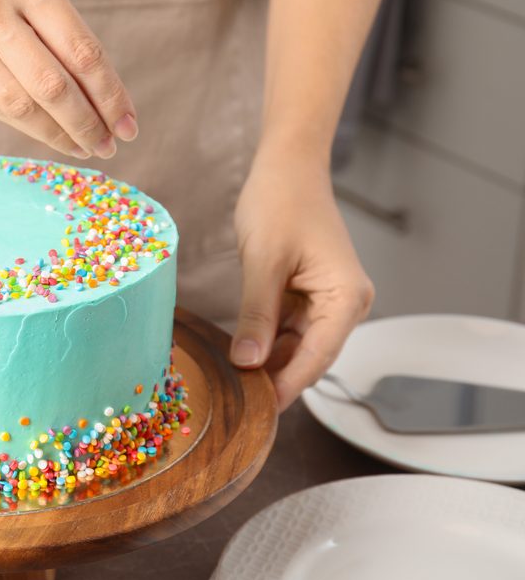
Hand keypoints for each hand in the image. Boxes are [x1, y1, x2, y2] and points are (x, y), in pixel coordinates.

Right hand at [0, 0, 137, 158]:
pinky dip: (26, 125)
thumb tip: (100, 97)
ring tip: (84, 147)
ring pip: (22, 104)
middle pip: (54, 86)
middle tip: (110, 146)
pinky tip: (49, 134)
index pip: (82, 51)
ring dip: (59, 133)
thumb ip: (56, 30)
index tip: (129, 124)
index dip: (111, 96)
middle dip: (88, 123)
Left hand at [230, 152, 374, 409]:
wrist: (287, 167)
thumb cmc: (280, 203)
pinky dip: (265, 340)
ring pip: (296, 346)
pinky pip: (287, 328)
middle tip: (237, 405)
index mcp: (347, 298)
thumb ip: (257, 315)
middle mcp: (345, 304)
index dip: (287, 386)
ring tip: (232, 384)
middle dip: (275, 377)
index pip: (317, 357)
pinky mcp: (309, 295)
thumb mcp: (263, 262)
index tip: (258, 412)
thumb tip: (248, 363)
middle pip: (309, 356)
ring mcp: (328, 301)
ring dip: (267, 361)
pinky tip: (239, 355)